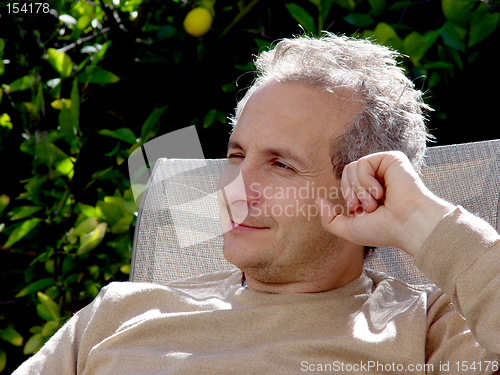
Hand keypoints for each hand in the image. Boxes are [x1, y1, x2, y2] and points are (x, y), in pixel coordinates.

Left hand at [315, 151, 454, 256]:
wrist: (407, 225)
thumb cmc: (383, 230)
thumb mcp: (349, 229)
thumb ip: (329, 219)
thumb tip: (318, 200)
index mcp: (369, 191)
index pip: (345, 183)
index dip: (347, 197)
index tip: (359, 212)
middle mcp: (377, 178)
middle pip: (346, 172)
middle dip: (350, 193)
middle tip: (365, 208)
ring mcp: (384, 167)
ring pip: (351, 167)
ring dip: (359, 189)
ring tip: (375, 202)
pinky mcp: (390, 159)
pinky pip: (362, 163)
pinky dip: (366, 181)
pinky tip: (381, 193)